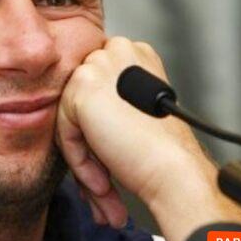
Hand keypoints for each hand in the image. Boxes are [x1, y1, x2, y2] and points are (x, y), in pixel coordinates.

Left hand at [55, 37, 240, 240]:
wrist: (175, 169)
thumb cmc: (163, 151)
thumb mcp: (132, 113)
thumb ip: (108, 103)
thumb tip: (77, 123)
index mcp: (134, 54)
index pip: (96, 88)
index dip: (97, 129)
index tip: (107, 160)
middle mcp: (118, 51)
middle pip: (80, 102)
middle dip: (89, 146)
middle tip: (103, 181)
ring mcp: (100, 65)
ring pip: (70, 118)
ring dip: (85, 160)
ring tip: (103, 188)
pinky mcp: (84, 86)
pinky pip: (65, 131)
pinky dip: (80, 161)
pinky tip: (102, 181)